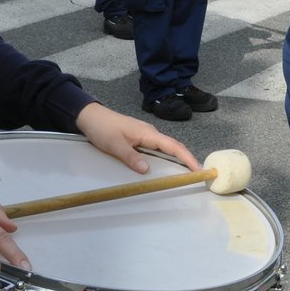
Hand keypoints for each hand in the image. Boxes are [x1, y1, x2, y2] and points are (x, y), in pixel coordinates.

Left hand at [75, 101, 200, 172]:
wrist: (91, 116)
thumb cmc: (103, 128)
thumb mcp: (115, 145)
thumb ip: (131, 157)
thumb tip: (146, 170)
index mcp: (148, 133)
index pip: (173, 146)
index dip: (187, 157)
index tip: (198, 169)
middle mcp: (150, 133)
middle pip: (173, 146)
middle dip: (187, 159)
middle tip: (197, 174)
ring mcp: (145, 134)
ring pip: (166, 147)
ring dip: (177, 158)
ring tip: (186, 172)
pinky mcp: (140, 137)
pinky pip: (158, 148)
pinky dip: (166, 156)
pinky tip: (166, 164)